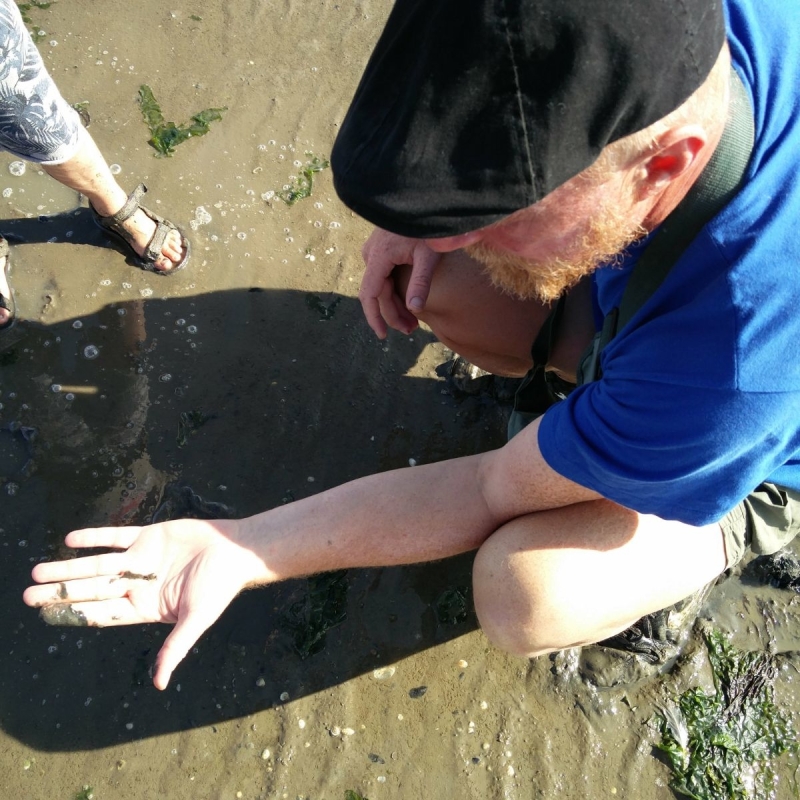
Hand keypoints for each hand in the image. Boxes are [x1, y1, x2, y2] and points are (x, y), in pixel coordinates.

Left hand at [22, 518, 268, 689]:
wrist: (236, 550)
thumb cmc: (219, 587)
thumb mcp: (196, 620)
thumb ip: (175, 648)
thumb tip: (160, 684)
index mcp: (144, 607)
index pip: (101, 613)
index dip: (73, 615)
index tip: (45, 617)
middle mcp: (137, 584)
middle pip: (91, 589)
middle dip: (61, 592)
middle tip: (28, 594)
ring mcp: (140, 560)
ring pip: (97, 564)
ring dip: (69, 566)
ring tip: (38, 570)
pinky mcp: (148, 537)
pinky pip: (116, 537)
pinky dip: (94, 537)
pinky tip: (71, 540)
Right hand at [360, 228, 440, 337]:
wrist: (422, 199)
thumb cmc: (428, 225)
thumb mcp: (428, 255)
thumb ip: (421, 282)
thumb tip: (415, 309)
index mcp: (379, 256)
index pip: (369, 295)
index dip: (374, 317)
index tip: (383, 335)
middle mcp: (371, 254)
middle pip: (377, 293)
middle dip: (392, 314)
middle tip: (411, 330)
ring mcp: (374, 250)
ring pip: (381, 285)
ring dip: (394, 304)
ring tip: (412, 321)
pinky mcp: (381, 248)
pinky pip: (383, 275)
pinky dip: (394, 291)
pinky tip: (407, 302)